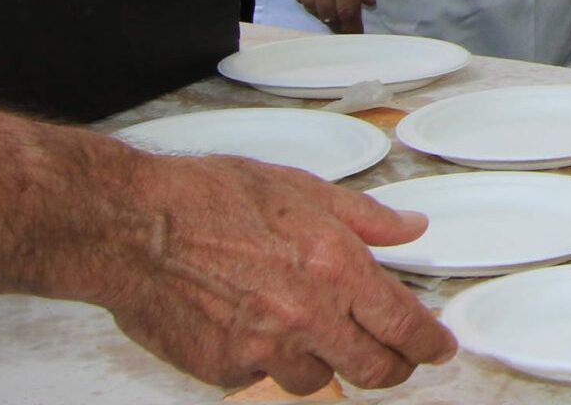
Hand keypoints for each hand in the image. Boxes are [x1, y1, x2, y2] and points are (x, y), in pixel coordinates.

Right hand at [83, 150, 455, 392]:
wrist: (131, 227)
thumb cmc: (207, 199)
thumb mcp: (301, 189)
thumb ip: (365, 217)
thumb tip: (410, 227)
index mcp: (335, 267)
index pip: (403, 325)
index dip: (430, 345)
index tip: (439, 349)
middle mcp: (306, 315)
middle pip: (373, 370)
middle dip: (392, 368)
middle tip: (395, 358)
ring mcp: (263, 348)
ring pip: (318, 382)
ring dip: (325, 364)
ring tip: (313, 334)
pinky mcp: (223, 368)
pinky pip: (262, 380)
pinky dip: (268, 363)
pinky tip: (257, 331)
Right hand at [286, 0, 375, 32]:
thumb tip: (368, 1)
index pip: (350, 10)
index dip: (353, 27)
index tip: (357, 36)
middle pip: (329, 13)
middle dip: (338, 26)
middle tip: (345, 31)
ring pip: (313, 6)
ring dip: (323, 16)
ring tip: (332, 19)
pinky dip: (308, 3)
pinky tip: (315, 4)